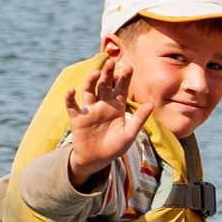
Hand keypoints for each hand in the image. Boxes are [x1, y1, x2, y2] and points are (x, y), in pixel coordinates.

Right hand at [63, 47, 154, 181]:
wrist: (97, 160)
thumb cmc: (115, 147)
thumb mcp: (129, 134)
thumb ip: (139, 119)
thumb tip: (151, 104)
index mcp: (117, 107)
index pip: (122, 89)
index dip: (125, 78)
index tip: (129, 66)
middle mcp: (103, 105)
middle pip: (105, 85)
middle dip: (108, 73)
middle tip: (112, 61)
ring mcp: (90, 110)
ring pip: (89, 90)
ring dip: (91, 81)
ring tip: (97, 72)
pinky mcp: (78, 118)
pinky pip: (72, 105)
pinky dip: (70, 97)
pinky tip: (72, 90)